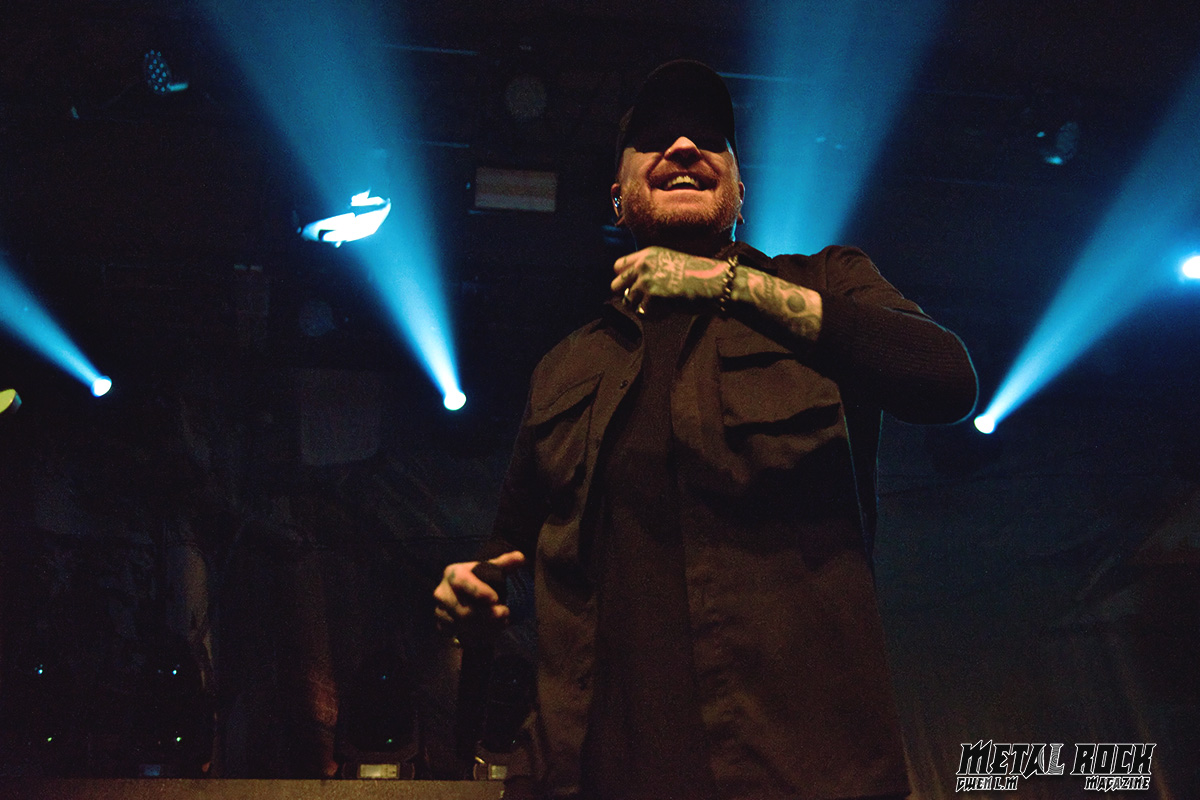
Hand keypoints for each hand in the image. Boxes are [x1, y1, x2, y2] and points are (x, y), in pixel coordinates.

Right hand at [433, 550, 525, 642]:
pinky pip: (459, 635)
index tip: (495, 599)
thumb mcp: (490, 569)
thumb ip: (506, 563)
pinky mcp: (442, 626)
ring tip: (502, 622)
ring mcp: (440, 611)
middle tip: (505, 613)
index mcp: (452, 573)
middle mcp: (442, 592)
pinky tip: (491, 631)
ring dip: (484, 627)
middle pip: (462, 609)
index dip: (478, 591)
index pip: (462, 582)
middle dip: (486, 614)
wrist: (463, 594)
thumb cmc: (479, 579)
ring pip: (462, 625)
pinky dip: (477, 636)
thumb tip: (521, 557)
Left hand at [611, 246, 726, 312]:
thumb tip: (631, 288)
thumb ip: (650, 270)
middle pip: (616, 285)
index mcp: (647, 254)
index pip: (618, 267)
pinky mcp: (652, 297)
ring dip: (642, 308)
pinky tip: (668, 312)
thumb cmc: (697, 275)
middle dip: (629, 295)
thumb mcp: (670, 262)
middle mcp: (643, 265)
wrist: (714, 282)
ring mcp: (646, 281)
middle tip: (646, 302)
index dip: (624, 279)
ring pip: (628, 302)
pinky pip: (643, 314)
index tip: (635, 287)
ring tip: (660, 308)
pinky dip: (654, 316)